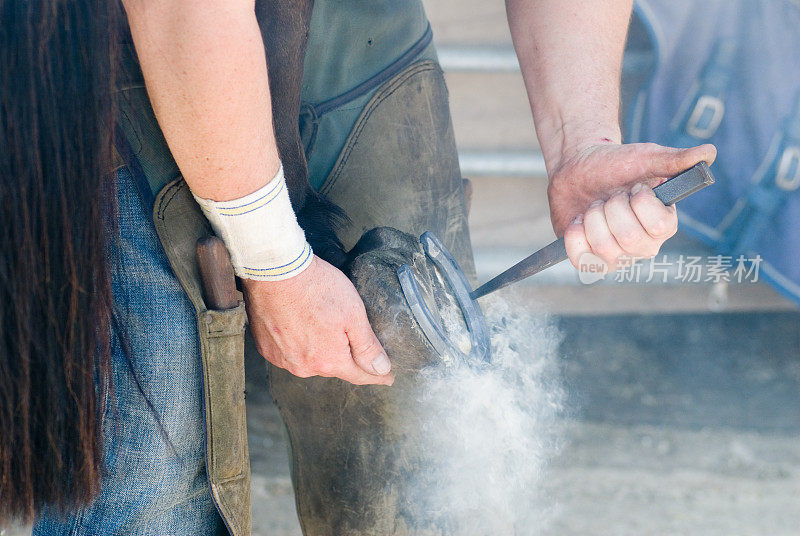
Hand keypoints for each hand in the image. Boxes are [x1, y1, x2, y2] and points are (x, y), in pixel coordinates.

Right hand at [242, 256, 392, 385]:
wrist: (275, 271)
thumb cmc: (317, 288)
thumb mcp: (354, 314)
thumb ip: (367, 346)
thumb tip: (381, 369)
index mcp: (329, 360)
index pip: (359, 375)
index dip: (377, 375)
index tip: (388, 377)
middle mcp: (304, 367)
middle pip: (334, 366)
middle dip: (346, 356)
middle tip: (352, 337)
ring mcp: (282, 358)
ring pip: (311, 359)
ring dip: (320, 348)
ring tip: (321, 324)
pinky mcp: (266, 348)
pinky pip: (290, 352)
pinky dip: (298, 343)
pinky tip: (300, 323)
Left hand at [547, 141, 716, 270]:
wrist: (577, 168)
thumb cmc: (615, 164)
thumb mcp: (646, 157)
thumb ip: (676, 159)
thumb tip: (708, 154)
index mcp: (664, 225)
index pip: (657, 226)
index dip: (639, 202)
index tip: (633, 188)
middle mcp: (643, 246)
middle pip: (628, 237)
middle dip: (612, 207)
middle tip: (610, 196)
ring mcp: (616, 258)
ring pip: (602, 247)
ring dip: (592, 217)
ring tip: (595, 207)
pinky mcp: (590, 262)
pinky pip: (580, 258)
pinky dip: (573, 234)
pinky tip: (579, 221)